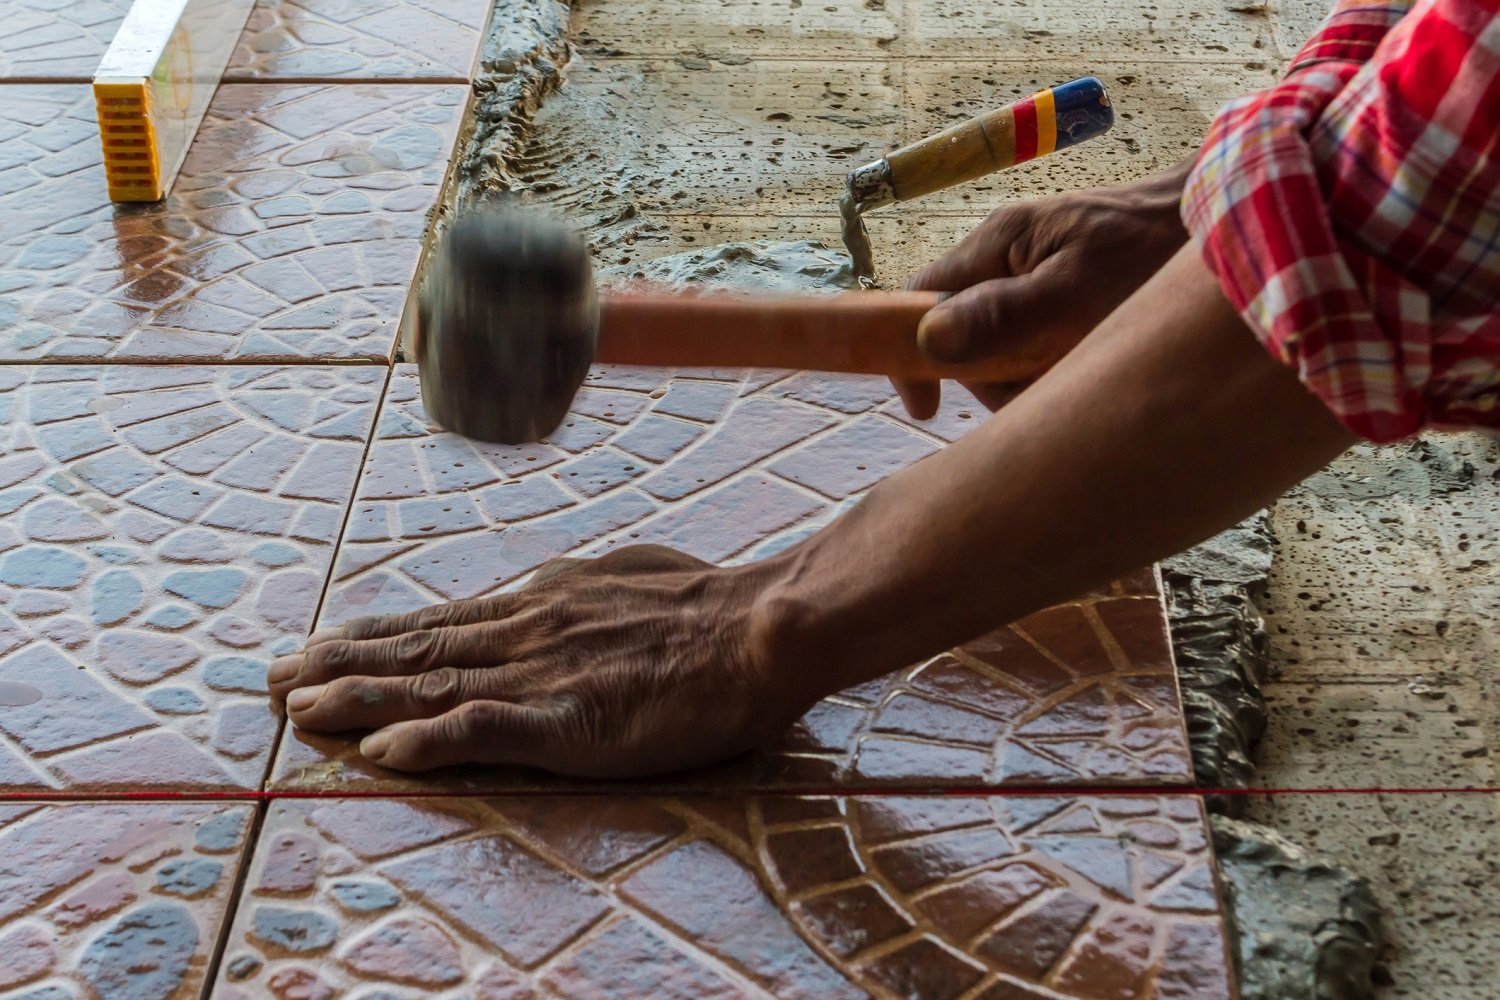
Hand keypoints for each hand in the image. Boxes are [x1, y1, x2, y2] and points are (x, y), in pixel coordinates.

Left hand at [269, 546, 810, 777]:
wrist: (760, 627)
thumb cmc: (709, 604)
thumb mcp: (627, 578)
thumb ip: (578, 594)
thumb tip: (550, 591)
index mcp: (542, 602)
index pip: (440, 622)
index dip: (374, 637)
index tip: (320, 644)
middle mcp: (526, 631)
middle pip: (417, 652)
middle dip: (339, 664)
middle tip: (272, 678)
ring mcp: (544, 675)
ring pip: (432, 687)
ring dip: (358, 698)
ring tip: (297, 707)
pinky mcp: (571, 722)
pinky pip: (485, 732)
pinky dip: (427, 741)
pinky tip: (379, 754)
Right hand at [896, 160, 1192, 418]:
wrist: (1230, 220)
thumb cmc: (1151, 253)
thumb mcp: (1075, 292)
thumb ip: (1002, 315)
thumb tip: (929, 340)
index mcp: (997, 243)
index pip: (920, 297)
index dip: (911, 354)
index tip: (927, 408)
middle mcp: (1008, 254)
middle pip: (962, 332)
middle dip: (994, 374)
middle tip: (1043, 386)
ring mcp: (1037, 271)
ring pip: (1002, 343)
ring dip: (1031, 373)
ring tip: (1079, 370)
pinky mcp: (1068, 290)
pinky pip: (1037, 340)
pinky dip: (1057, 363)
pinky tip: (1089, 362)